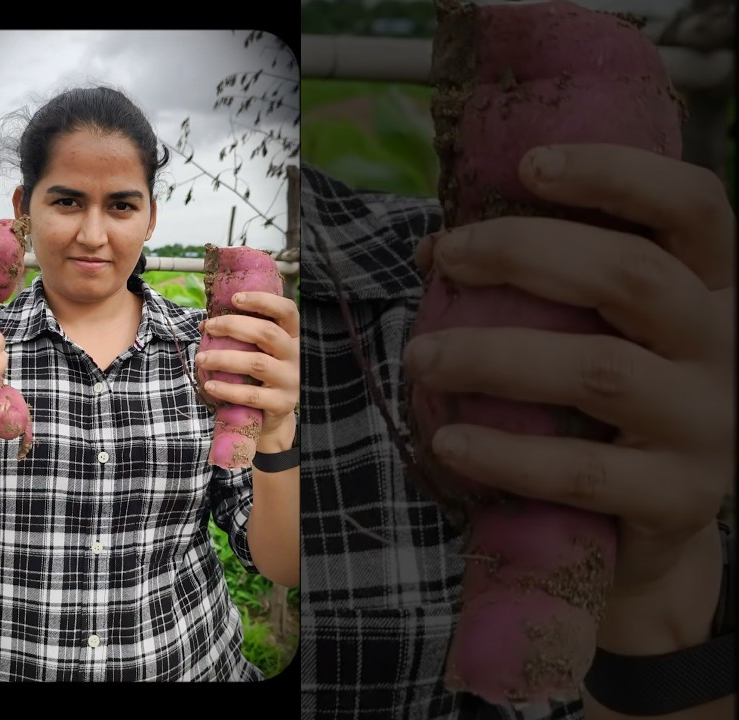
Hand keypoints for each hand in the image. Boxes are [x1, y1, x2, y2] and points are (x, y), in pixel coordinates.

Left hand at [196, 291, 299, 446]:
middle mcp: (296, 356)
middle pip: (267, 333)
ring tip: (201, 359)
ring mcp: (291, 380)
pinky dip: (228, 389)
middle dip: (234, 326)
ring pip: (257, 363)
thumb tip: (205, 323)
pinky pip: (252, 395)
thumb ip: (241, 336)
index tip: (235, 298)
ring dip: (224, 358)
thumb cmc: (259, 377)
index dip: (263, 301)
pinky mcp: (282, 403)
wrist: (272, 417)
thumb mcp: (257, 352)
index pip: (287, 311)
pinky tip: (209, 385)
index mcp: (293, 337)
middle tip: (209, 327)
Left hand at [407, 144, 733, 612]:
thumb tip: (434, 248)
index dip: (617, 174)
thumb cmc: (600, 408)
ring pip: (599, 371)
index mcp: (711, 286)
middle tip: (446, 258)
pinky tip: (450, 441)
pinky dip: (507, 454)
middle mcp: (725, 346)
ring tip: (420, 358)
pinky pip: (584, 472)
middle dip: (525, 253)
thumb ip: (535, 285)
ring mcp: (710, 424)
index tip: (530, 165)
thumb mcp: (587, 332)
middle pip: (634, 276)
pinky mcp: (681, 497)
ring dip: (494, 356)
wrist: (646, 529)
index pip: (693, 205)